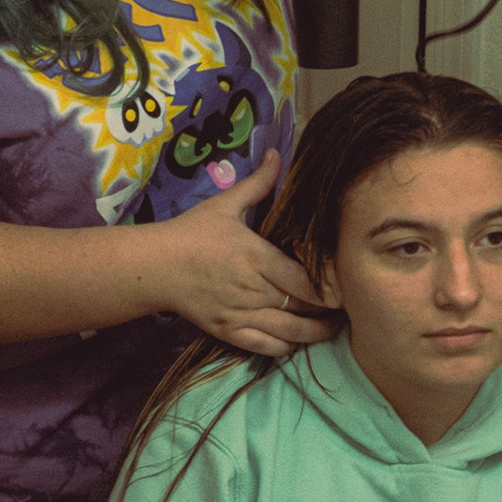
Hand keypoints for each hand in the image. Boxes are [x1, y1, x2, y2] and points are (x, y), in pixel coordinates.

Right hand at [153, 150, 333, 356]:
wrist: (155, 266)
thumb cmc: (192, 233)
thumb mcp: (226, 204)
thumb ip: (258, 183)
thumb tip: (278, 154)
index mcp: (257, 257)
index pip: (305, 280)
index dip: (329, 288)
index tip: (344, 285)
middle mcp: (253, 289)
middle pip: (303, 307)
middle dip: (328, 311)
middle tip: (345, 307)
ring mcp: (240, 314)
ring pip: (289, 331)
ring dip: (314, 332)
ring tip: (330, 327)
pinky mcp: (228, 332)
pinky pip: (266, 347)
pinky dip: (286, 346)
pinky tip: (296, 339)